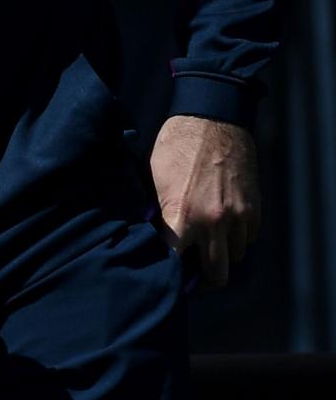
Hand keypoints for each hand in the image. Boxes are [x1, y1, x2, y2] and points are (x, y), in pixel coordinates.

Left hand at [150, 115, 260, 289]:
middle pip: (216, 275)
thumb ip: (153, 215)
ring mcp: (238, 216)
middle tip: (190, 272)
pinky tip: (220, 226)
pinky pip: (247, 239)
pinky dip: (236, 239)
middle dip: (202, 278)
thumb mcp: (152, 182)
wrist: (213, 121)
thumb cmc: (174, 150)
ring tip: (204, 243)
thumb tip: (145, 241)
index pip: (175, 264)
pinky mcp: (254, 209)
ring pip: (235, 257)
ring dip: (221, 255)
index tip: (163, 276)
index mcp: (181, 215)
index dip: (168, 274)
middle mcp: (214, 221)